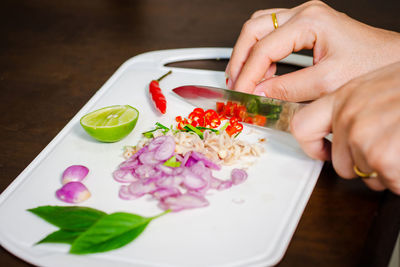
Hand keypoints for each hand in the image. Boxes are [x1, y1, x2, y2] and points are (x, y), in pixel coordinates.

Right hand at [225, 1, 399, 101]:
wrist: (394, 60)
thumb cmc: (373, 65)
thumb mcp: (327, 82)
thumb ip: (288, 88)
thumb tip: (259, 94)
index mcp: (310, 21)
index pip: (263, 48)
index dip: (247, 74)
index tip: (239, 94)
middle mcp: (304, 14)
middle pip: (254, 29)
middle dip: (240, 58)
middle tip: (235, 83)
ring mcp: (304, 17)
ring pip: (259, 28)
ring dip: (247, 53)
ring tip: (244, 78)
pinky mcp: (306, 27)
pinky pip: (271, 33)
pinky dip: (261, 53)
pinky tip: (263, 71)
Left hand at [291, 61, 399, 194]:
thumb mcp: (382, 85)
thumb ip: (356, 104)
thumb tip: (337, 129)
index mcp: (345, 94)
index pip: (302, 126)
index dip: (311, 145)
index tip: (322, 151)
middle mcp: (349, 115)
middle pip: (340, 163)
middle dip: (363, 164)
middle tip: (390, 148)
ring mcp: (364, 136)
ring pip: (365, 175)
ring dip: (387, 170)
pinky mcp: (383, 157)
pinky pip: (388, 183)